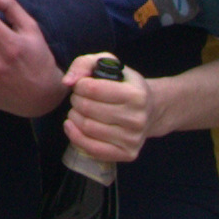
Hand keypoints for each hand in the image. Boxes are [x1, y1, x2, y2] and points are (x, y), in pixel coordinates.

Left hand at [60, 54, 151, 170]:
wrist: (151, 109)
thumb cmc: (125, 85)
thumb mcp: (109, 64)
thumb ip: (84, 64)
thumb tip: (67, 82)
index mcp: (136, 94)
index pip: (92, 89)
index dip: (79, 86)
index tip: (81, 86)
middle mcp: (137, 118)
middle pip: (87, 109)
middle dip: (76, 101)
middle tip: (78, 98)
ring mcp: (133, 139)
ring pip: (87, 128)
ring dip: (74, 117)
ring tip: (78, 111)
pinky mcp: (127, 154)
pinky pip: (93, 149)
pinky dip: (75, 136)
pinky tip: (72, 126)